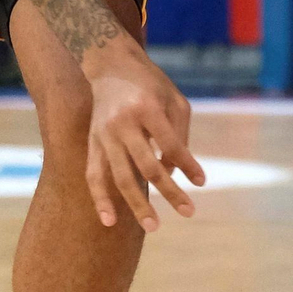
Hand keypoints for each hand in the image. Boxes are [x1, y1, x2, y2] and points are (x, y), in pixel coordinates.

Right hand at [82, 37, 205, 231]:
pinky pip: (94, 175)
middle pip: (147, 166)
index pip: (170, 144)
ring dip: (137, 204)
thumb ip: (180, 135)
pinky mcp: (91, 142)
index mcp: (146, 107)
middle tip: (189, 213)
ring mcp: (103, 134)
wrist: (109, 65)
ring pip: (120, 176)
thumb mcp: (174, 100)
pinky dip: (100, 199)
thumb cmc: (150, 84)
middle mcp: (122, 123)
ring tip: (154, 227)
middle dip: (169, 192)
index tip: (201, 183)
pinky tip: (109, 221)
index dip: (188, 165)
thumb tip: (174, 174)